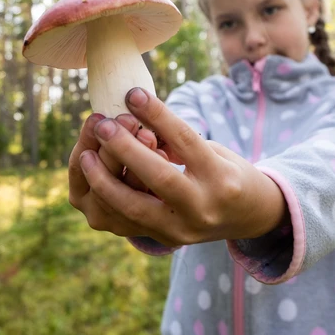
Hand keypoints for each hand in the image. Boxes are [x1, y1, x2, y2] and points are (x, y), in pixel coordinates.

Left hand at [73, 88, 287, 245]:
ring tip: (85, 155)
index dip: (157, 115)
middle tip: (103, 124)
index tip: (133, 94)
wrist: (248, 217)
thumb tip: (136, 116)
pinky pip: (127, 222)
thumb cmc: (227, 171)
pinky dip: (107, 199)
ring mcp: (182, 229)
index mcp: (221, 178)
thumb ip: (176, 140)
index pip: (185, 141)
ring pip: (135, 209)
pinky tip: (92, 177)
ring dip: (105, 180)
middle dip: (125, 150)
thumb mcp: (213, 150)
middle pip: (159, 178)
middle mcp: (203, 207)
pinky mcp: (165, 239)